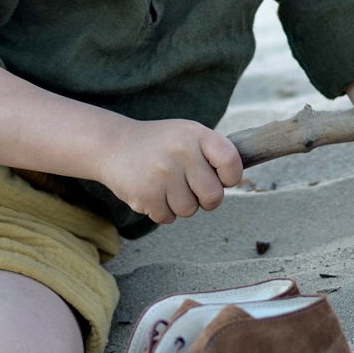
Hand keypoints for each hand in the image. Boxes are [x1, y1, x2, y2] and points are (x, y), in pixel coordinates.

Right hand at [101, 119, 244, 223]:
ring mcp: (161, 174)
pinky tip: (152, 191)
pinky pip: (168, 218)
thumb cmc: (159, 144)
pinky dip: (162, 210)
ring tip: (166, 185)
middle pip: (213, 196)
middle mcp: (180, 151)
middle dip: (205, 199)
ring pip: (189, 210)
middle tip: (191, 188)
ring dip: (180, 204)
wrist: (113, 145)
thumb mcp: (187, 135)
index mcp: (195, 134)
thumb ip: (212, 153)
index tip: (222, 178)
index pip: (231, 162)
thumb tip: (240, 180)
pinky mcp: (145, 194)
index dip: (231, 177)